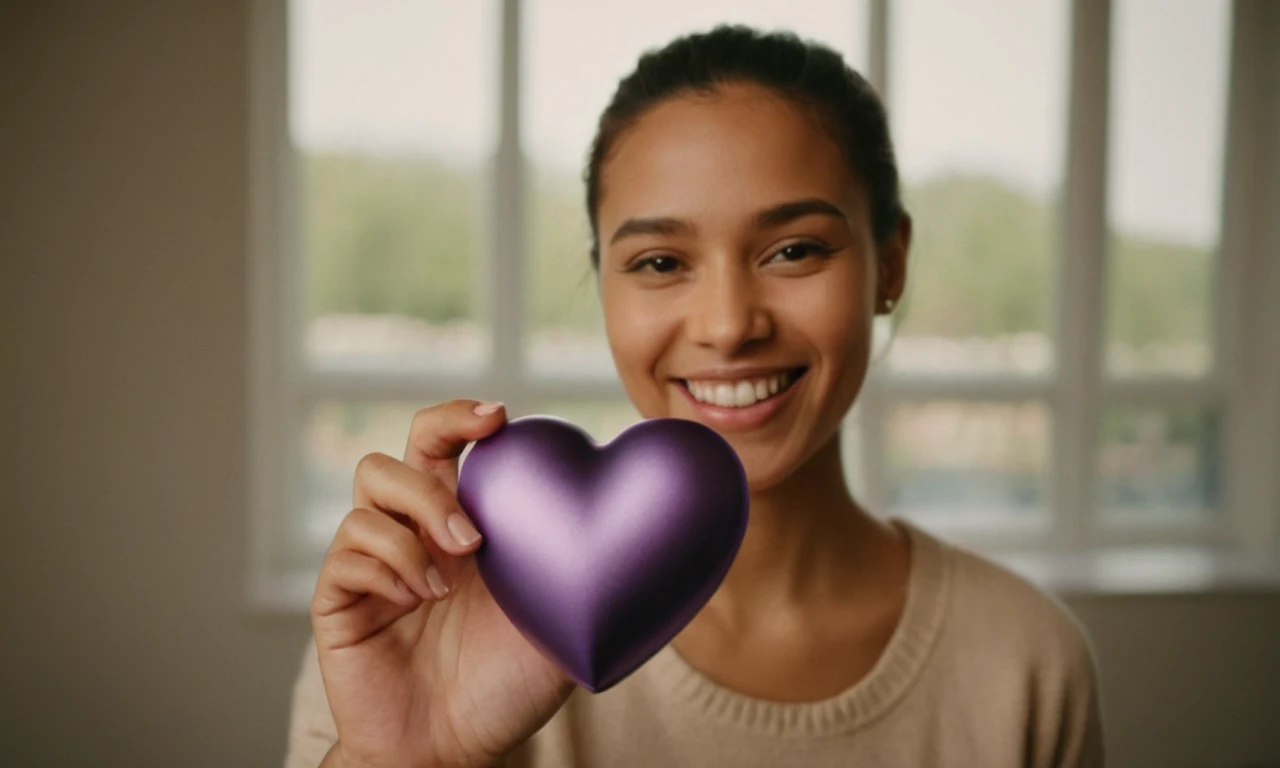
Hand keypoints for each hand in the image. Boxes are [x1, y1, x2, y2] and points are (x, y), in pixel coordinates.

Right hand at [311, 400, 575, 767]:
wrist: (450, 752)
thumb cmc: (506, 689)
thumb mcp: (566, 627)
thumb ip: (596, 576)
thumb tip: (667, 538)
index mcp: (463, 525)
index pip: (449, 445)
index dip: (463, 417)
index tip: (498, 418)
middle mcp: (414, 533)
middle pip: (402, 449)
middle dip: (436, 450)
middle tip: (476, 518)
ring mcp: (374, 562)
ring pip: (371, 483)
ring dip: (417, 519)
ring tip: (451, 576)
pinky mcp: (340, 599)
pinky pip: (347, 552)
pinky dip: (387, 566)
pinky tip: (417, 600)